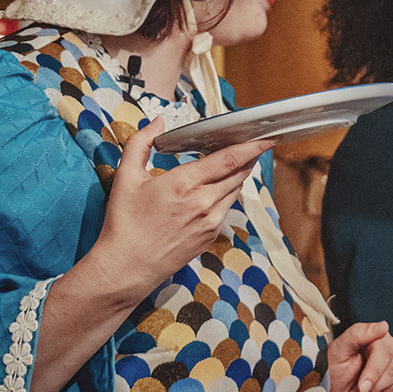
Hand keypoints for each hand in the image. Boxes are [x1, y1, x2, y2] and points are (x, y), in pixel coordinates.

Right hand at [90, 118, 274, 297]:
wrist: (127, 268)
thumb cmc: (124, 224)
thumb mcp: (126, 178)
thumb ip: (141, 143)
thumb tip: (158, 123)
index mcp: (184, 184)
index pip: (230, 159)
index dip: (253, 146)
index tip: (267, 136)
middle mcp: (204, 202)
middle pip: (240, 172)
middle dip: (249, 156)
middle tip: (253, 142)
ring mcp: (211, 221)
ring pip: (236, 190)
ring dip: (238, 174)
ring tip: (235, 160)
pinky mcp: (211, 235)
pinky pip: (227, 207)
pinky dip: (227, 193)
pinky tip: (216, 187)